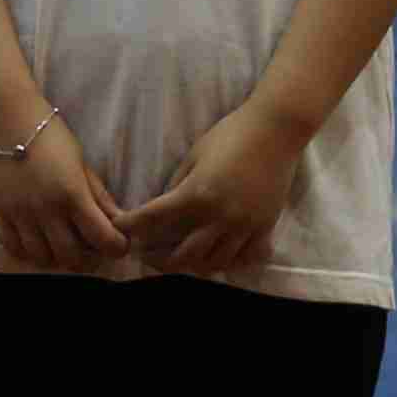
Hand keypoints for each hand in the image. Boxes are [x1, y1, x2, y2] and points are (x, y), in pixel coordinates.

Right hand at [0, 114, 126, 273]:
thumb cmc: (51, 136)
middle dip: (87, 258)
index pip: (102, 238)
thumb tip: (118, 222)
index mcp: (72, 194)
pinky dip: (28, 251)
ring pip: (41, 258)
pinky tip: (36, 240)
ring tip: (61, 242)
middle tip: (89, 246)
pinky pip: (14, 248)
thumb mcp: (82, 163)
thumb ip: (98, 196)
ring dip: (56, 256)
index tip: (118, 243)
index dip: (117, 247)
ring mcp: (20, 214)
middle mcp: (46, 210)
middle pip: (71, 257)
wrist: (8, 119)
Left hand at [114, 105, 309, 281]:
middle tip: (144, 255)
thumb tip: (162, 207)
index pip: (154, 219)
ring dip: (190, 266)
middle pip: (182, 256)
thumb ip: (178, 185)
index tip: (120, 229)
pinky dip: (229, 263)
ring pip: (213, 264)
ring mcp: (244, 227)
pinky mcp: (265, 228)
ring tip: (177, 260)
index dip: (131, 226)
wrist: (276, 130)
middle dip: (157, 260)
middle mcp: (220, 218)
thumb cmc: (231, 134)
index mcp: (198, 195)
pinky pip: (246, 259)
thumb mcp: (195, 155)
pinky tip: (218, 257)